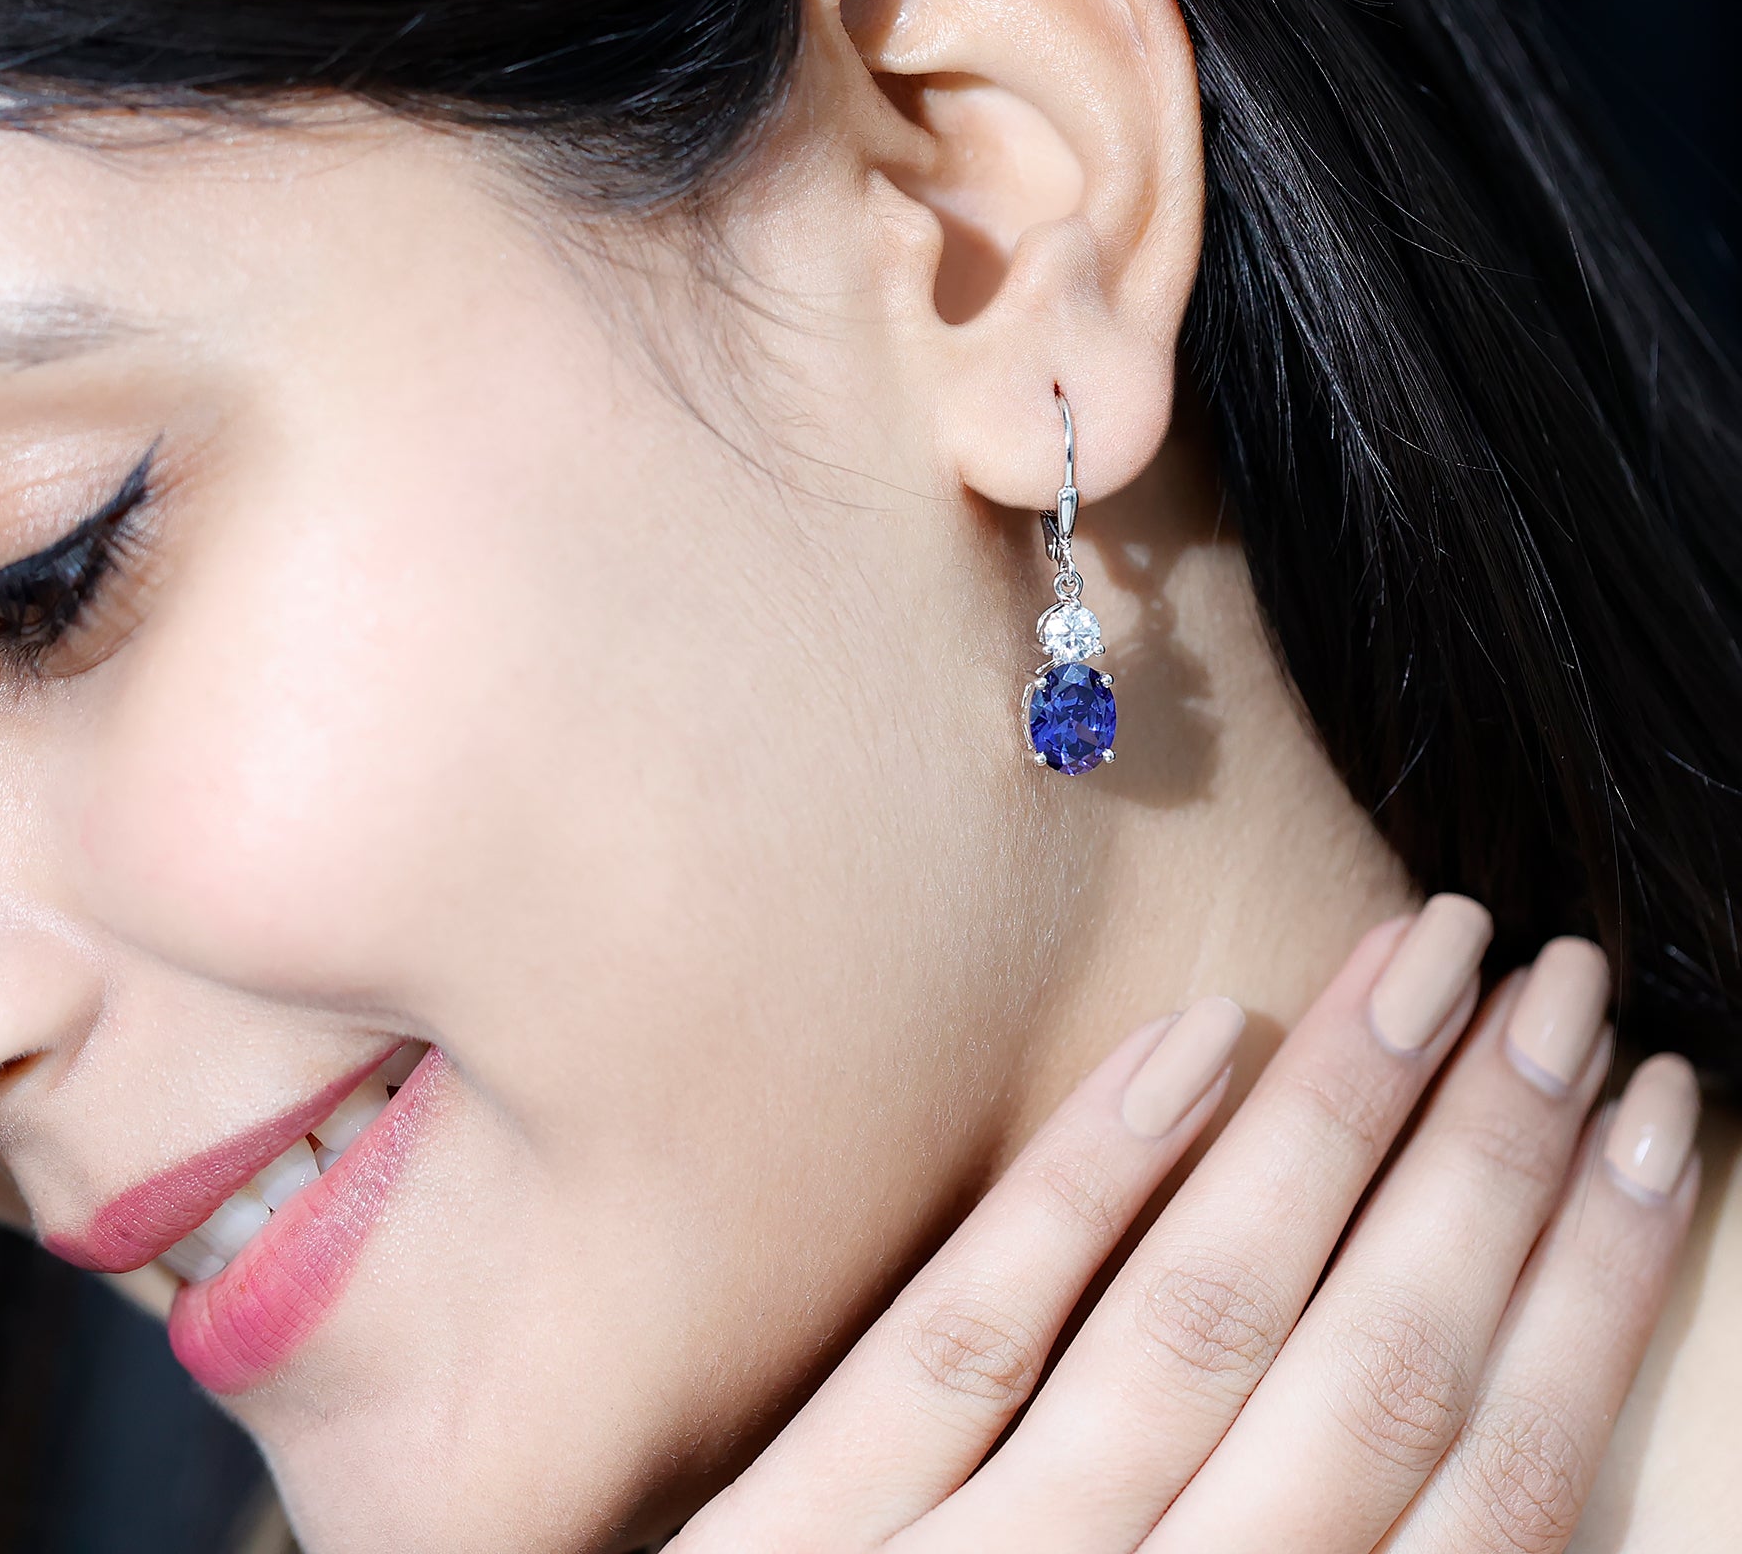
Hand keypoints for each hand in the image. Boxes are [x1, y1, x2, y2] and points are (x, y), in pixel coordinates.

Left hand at [672, 897, 1700, 1552]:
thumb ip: (1281, 1552)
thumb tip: (1485, 1431)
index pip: (1488, 1489)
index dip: (1591, 1297)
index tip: (1657, 1116)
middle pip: (1367, 1374)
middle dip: (1492, 1171)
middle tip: (1565, 981)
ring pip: (1195, 1323)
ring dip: (1331, 1129)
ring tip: (1429, 960)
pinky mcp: (798, 1531)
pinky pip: (966, 1329)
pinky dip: (1091, 1180)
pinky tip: (1190, 1034)